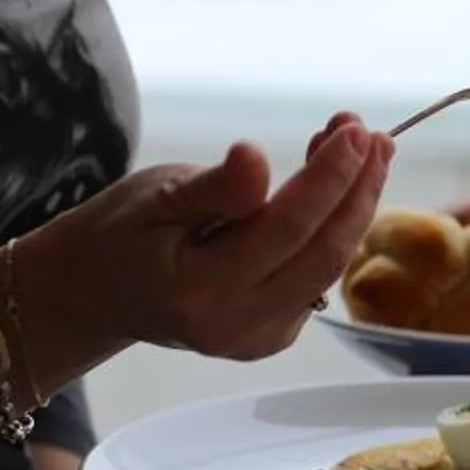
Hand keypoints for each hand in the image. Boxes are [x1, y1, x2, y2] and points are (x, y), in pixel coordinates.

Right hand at [21, 113, 394, 362]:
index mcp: (199, 290)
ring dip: (352, 206)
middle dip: (358, 191)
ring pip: (326, 268)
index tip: (355, 131)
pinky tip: (335, 189)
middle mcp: (235, 324)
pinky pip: (316, 280)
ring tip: (363, 150)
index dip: (329, 177)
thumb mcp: (155, 196)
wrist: (94, 293)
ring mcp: (256, 338)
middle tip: (376, 137)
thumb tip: (256, 159)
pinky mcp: (271, 337)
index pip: (287, 228)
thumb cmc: (120, 234)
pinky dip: (330, 231)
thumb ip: (214, 187)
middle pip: (322, 253)